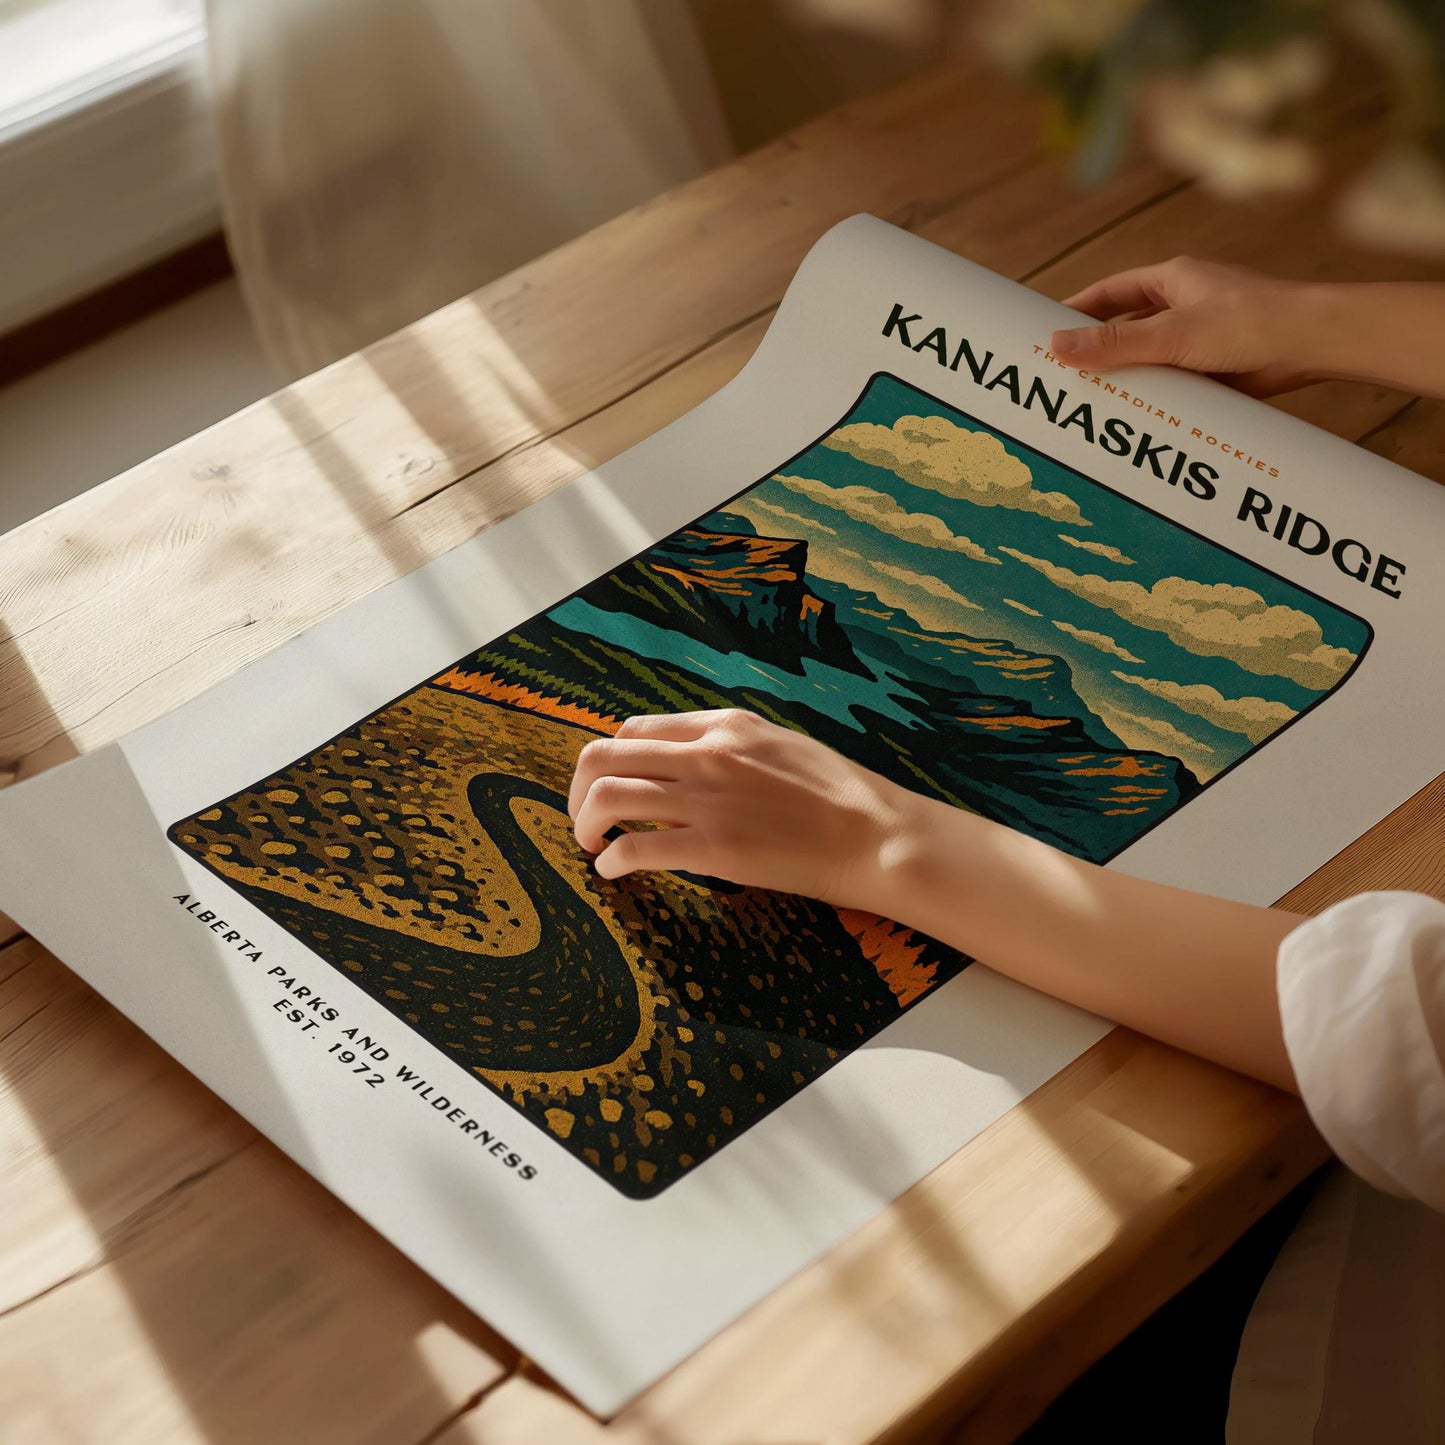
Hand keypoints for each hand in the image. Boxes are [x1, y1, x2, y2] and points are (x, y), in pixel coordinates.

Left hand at [567, 709, 914, 906]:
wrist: (875, 835)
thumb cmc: (839, 795)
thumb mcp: (780, 745)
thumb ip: (729, 748)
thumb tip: (687, 766)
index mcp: (723, 725)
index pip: (635, 730)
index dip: (611, 760)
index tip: (609, 787)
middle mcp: (706, 753)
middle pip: (604, 756)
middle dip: (579, 790)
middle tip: (584, 818)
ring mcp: (706, 800)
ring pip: (607, 796)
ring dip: (584, 823)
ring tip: (591, 845)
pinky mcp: (712, 847)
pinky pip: (634, 847)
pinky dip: (611, 860)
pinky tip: (614, 870)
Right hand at [1050, 256, 1322, 396]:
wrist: (1315, 344)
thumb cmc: (1250, 322)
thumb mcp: (1171, 334)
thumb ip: (1114, 343)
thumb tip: (1056, 345)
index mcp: (1174, 280)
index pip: (1111, 292)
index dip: (1077, 309)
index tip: (1046, 330)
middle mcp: (1186, 305)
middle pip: (1128, 327)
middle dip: (1098, 349)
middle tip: (1062, 374)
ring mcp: (1202, 337)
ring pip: (1151, 358)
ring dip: (1128, 378)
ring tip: (1092, 403)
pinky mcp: (1217, 367)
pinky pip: (1175, 382)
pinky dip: (1156, 397)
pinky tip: (1137, 417)